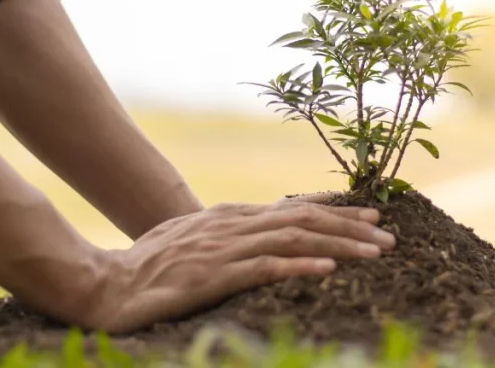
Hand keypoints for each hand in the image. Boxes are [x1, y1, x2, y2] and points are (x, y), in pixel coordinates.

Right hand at [76, 200, 394, 333]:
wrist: (104, 284)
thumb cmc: (148, 267)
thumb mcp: (194, 242)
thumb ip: (229, 237)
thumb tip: (264, 238)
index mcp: (230, 217)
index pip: (293, 210)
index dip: (336, 213)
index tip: (372, 217)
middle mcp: (232, 225)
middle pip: (303, 220)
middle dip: (351, 227)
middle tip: (389, 236)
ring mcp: (222, 249)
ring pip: (293, 238)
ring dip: (339, 243)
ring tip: (376, 252)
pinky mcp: (212, 276)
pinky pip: (263, 268)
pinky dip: (298, 265)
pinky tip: (327, 269)